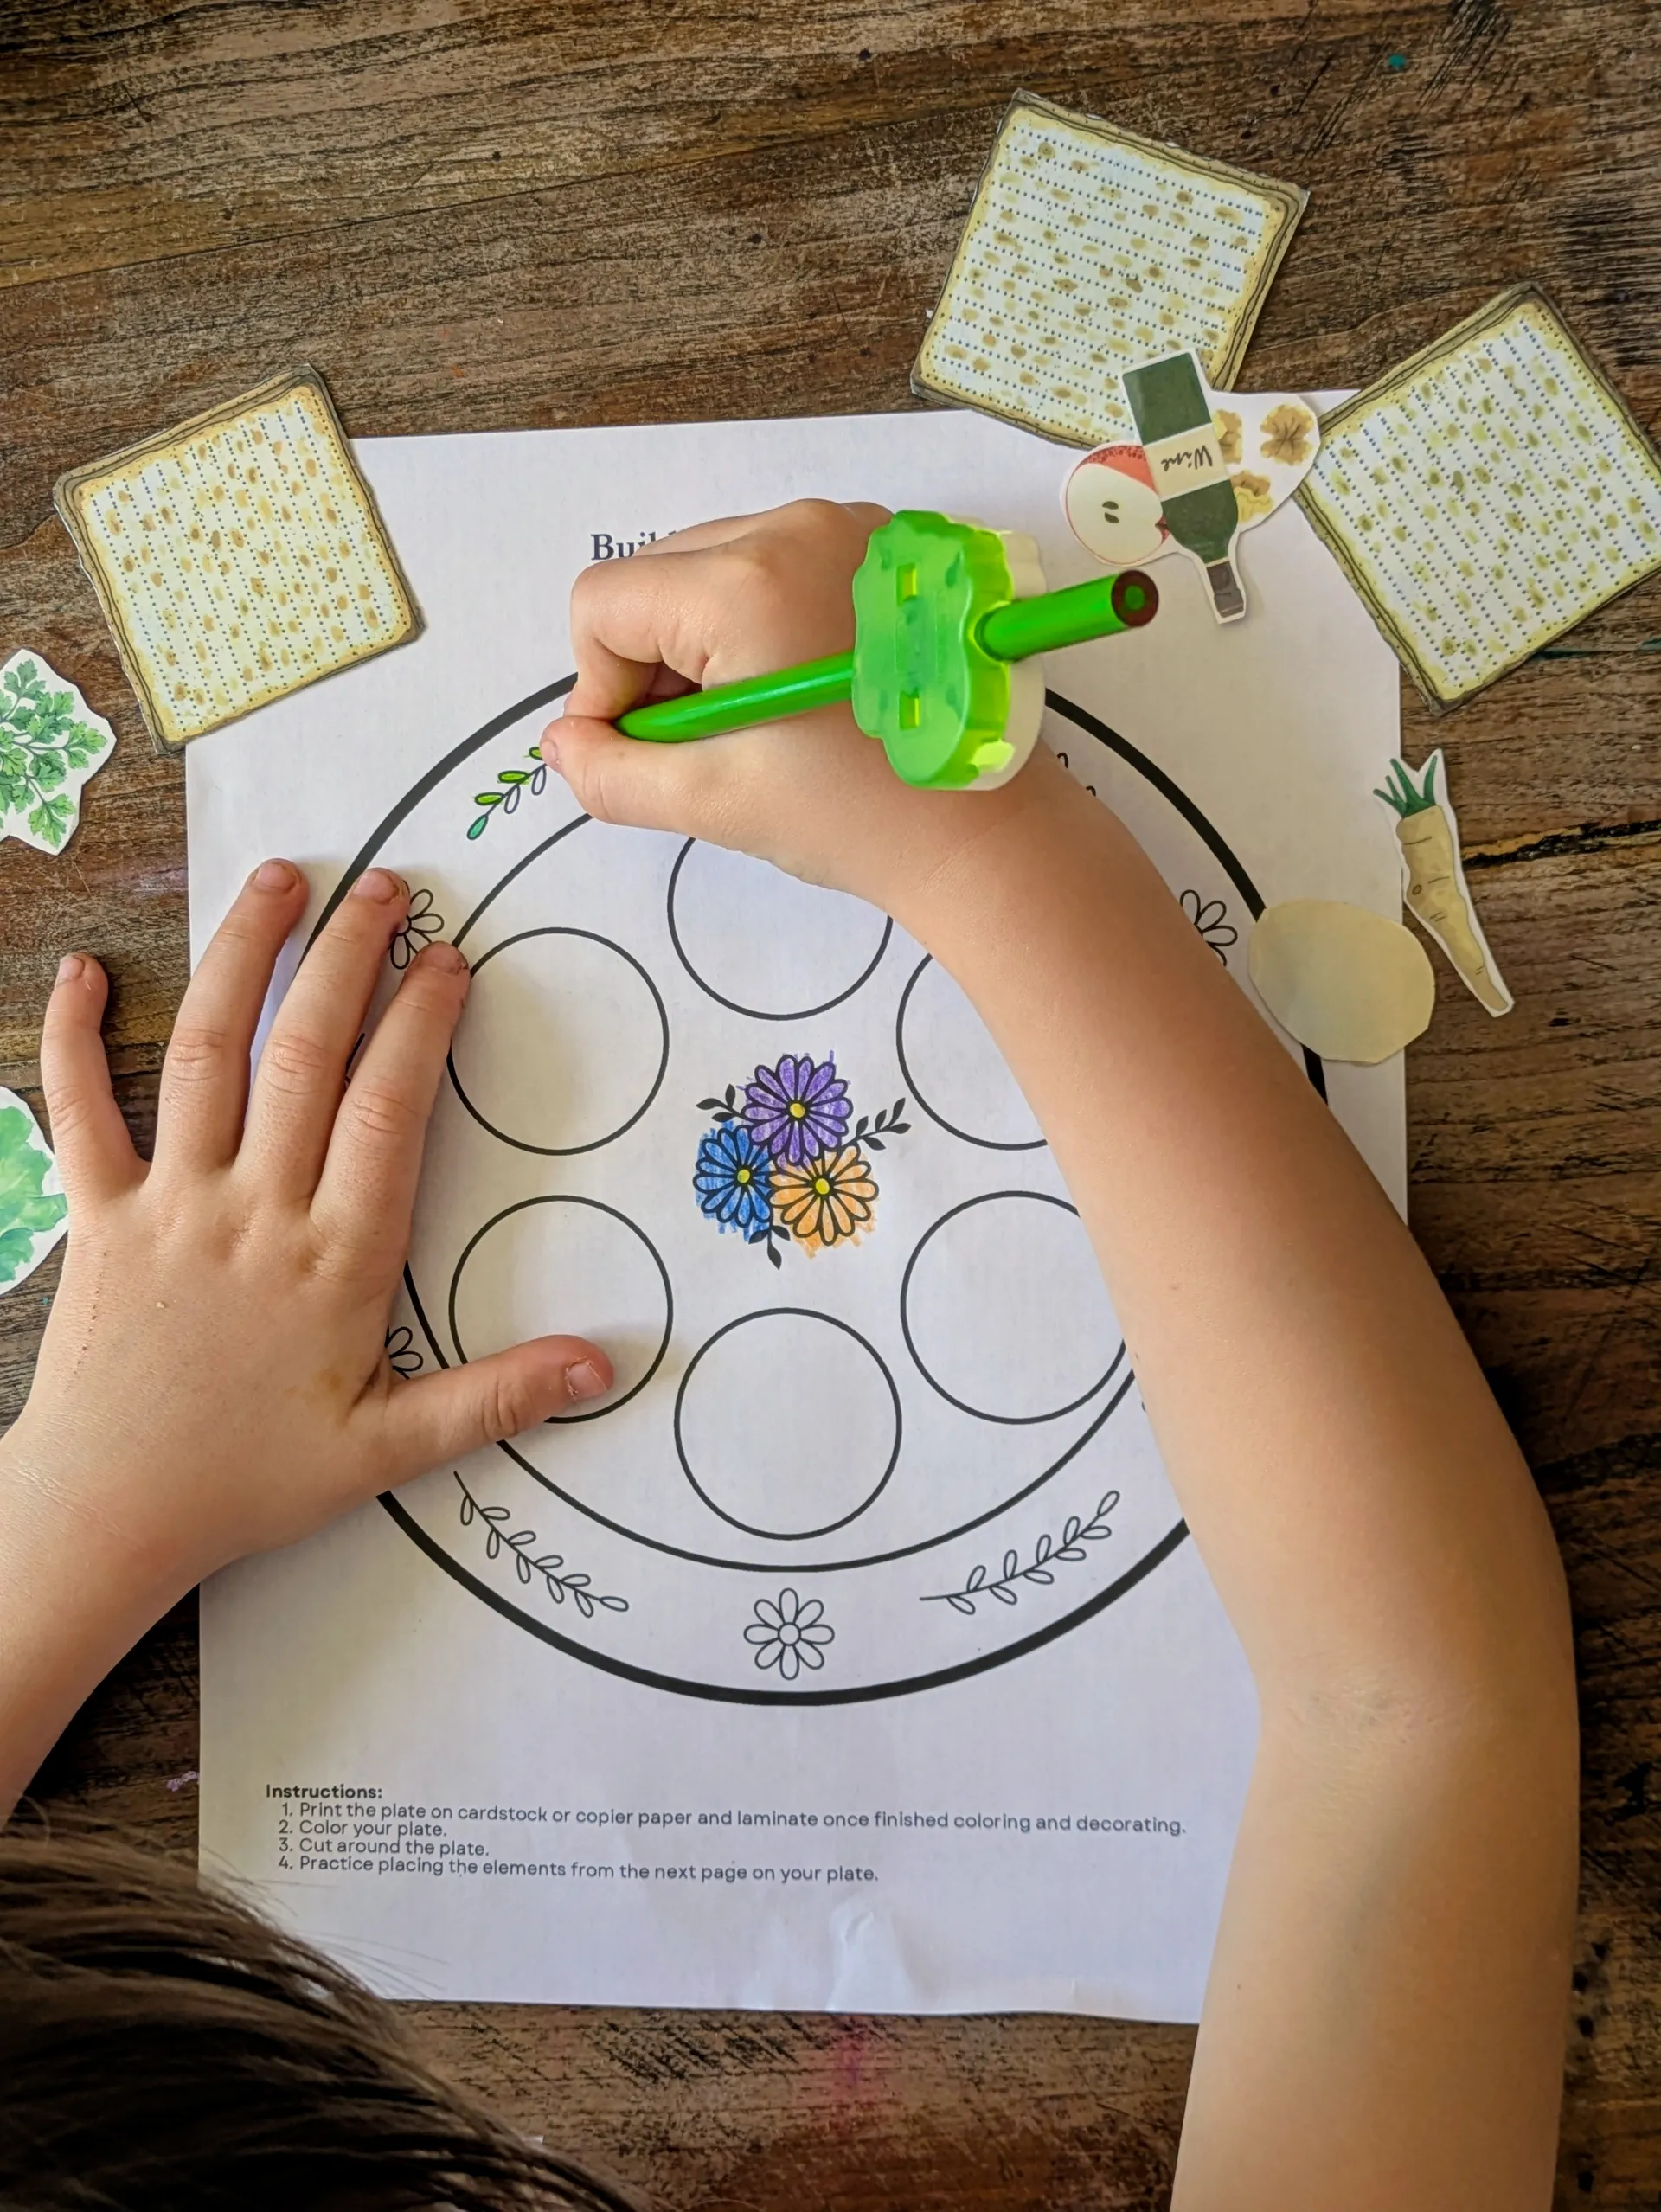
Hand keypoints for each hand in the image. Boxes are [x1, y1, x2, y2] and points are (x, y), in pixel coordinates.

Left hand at [3, 860, 610, 1600]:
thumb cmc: (248, 1481)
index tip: (450, 959)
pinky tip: (83, 972)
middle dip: (348, 956)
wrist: (106, 1514)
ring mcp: (170, 1203)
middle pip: (305, 1052)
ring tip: (278, 880)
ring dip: (242, 955)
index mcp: (335, 1259)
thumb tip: (604, 1367)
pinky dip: (74, 1036)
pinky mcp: (98, 1214)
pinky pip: (79, 1108)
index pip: (387, 1108)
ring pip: (205, 1053)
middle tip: (383, 885)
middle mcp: (254, 1210)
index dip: (422, 1022)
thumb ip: (495, 1399)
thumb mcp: (389, 1450)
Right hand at [545, 498, 1083, 921]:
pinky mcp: (884, 547)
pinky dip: (764, 622)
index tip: (641, 749)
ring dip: (706, 642)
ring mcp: (847, 529)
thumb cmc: (859, 817)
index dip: (600, 686)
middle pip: (655, 575)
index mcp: (745, 582)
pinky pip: (779, 564)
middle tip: (702, 742)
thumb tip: (562, 745)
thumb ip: (611, 771)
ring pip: (713, 567)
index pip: (603, 604)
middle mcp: (794, 528)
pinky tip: (799, 692)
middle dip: (654, 660)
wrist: (989, 832)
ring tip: (756, 722)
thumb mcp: (715, 801)